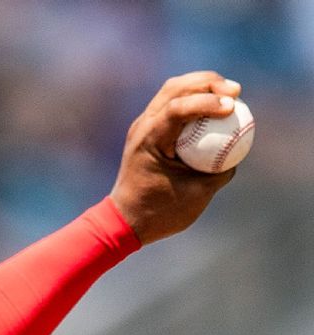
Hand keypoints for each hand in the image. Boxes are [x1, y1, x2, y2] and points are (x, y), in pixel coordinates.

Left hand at [110, 71, 241, 243]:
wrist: (126, 220)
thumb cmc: (160, 212)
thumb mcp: (198, 194)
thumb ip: (221, 169)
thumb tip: (239, 148)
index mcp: (149, 140)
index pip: (177, 108)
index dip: (207, 102)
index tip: (232, 106)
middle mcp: (142, 127)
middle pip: (174, 88)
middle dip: (208, 82)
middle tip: (236, 91)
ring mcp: (143, 126)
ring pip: (172, 91)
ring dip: (201, 86)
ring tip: (230, 93)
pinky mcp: (149, 130)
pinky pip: (173, 105)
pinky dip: (194, 99)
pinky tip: (216, 106)